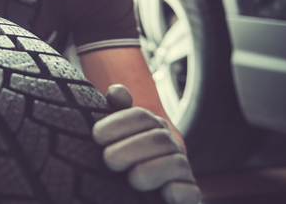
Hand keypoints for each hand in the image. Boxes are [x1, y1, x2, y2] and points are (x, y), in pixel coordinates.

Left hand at [93, 85, 199, 203]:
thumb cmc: (122, 158)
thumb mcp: (115, 134)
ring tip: (132, 179)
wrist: (141, 192)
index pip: (140, 116)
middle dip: (131, 149)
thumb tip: (117, 92)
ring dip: (151, 170)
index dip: (118, 123)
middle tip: (109, 160)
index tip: (97, 136)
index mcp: (151, 127)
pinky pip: (189, 191)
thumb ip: (116, 110)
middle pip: (158, 138)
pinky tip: (164, 194)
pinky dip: (178, 192)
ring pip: (175, 163)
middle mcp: (169, 145)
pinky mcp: (187, 194)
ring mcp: (180, 170)